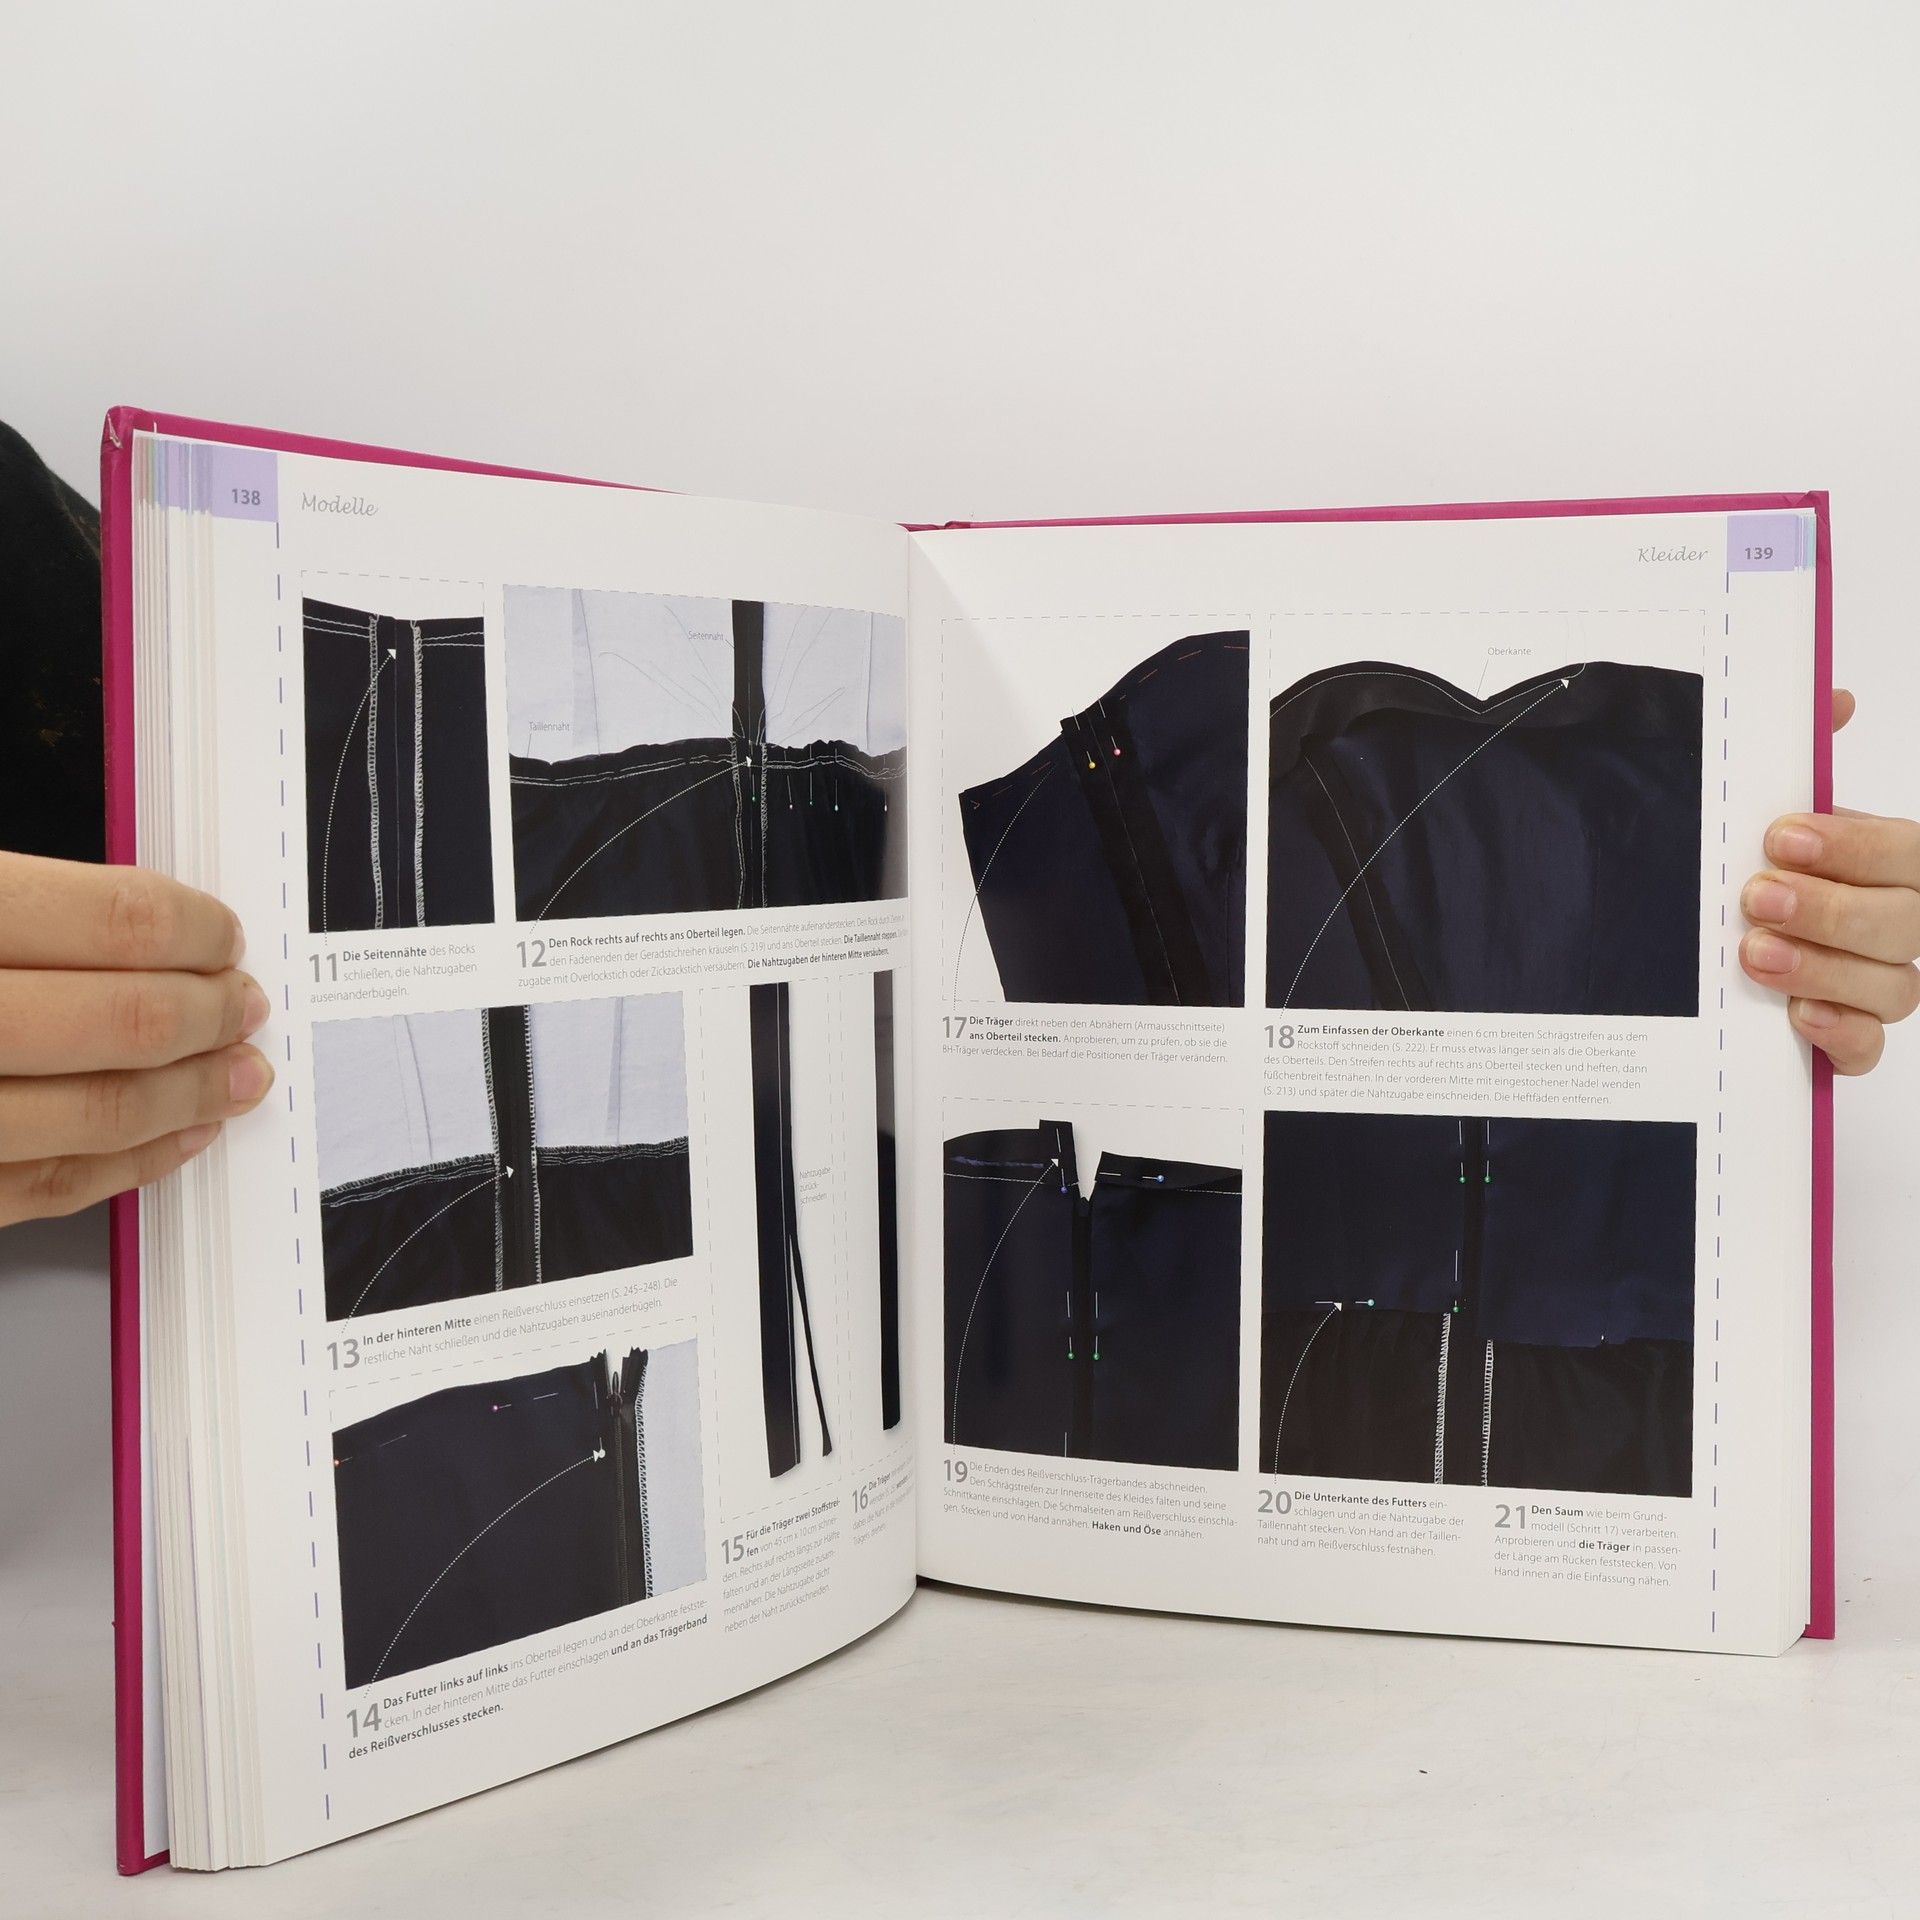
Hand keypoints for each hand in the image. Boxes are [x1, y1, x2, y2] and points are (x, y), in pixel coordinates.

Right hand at [0, 853, 273, 1224]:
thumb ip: (38, 907)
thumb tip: (154, 929)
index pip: (117, 922)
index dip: (196, 931)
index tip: (225, 939)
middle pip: (127, 1018)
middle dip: (211, 1014)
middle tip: (245, 1008)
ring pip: (102, 1113)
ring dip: (193, 1094)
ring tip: (240, 1075)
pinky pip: (55, 1184)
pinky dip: (135, 1160)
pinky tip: (181, 1132)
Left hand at [1740, 690, 1916, 1074]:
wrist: (1673, 930)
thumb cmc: (1734, 862)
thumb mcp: (1747, 803)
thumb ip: (1793, 755)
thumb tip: (1832, 698)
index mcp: (1883, 860)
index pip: (1909, 852)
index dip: (1855, 846)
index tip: (1783, 838)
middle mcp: (1891, 923)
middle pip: (1905, 924)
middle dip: (1831, 910)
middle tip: (1758, 898)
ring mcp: (1871, 984)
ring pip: (1894, 987)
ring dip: (1825, 970)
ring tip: (1754, 953)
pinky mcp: (1841, 1037)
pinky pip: (1866, 1049)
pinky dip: (1840, 1035)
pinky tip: (1797, 1016)